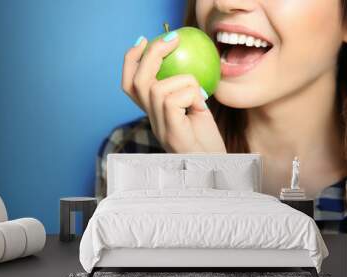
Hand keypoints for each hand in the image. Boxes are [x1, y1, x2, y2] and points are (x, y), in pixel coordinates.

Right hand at [121, 33, 226, 152]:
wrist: (216, 167)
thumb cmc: (208, 140)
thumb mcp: (196, 108)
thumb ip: (186, 90)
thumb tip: (189, 61)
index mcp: (154, 114)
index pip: (130, 86)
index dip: (131, 61)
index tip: (143, 40)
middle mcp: (152, 121)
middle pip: (138, 81)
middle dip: (152, 54)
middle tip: (172, 38)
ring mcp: (160, 127)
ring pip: (158, 89)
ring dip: (184, 81)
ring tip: (200, 93)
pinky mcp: (171, 132)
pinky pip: (173, 99)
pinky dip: (192, 94)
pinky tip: (201, 106)